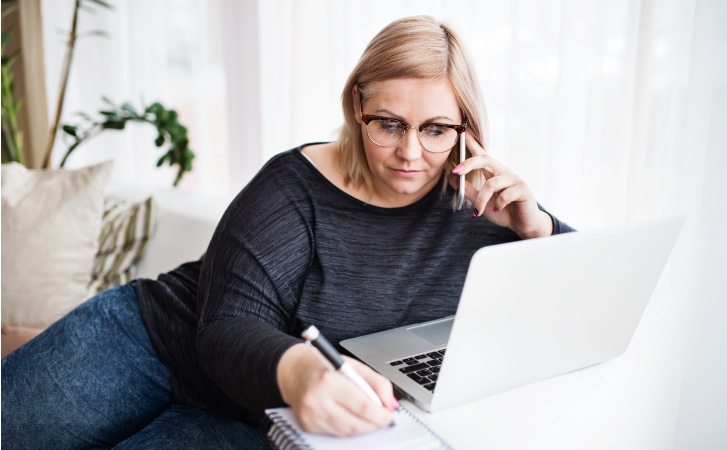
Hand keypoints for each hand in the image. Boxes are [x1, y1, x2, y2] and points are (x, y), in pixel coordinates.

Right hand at [277, 343, 395, 435]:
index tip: (389, 413)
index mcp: (329, 380)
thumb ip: (376, 382)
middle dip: (374, 422)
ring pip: (347, 431)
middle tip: (382, 417)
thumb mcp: (353, 365)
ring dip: (363, 426)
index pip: (363, 406)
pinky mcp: (307, 425)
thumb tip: (390, 403)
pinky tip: (348, 415)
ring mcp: (310, 415)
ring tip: (367, 415)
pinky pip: (336, 433)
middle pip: (356, 423)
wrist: (295, 371)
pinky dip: (347, 427)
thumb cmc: (324, 366)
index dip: (381, 414)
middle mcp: (317, 399)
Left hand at [449, 132, 552, 238]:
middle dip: (469, 163)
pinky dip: (497, 205)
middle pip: (486, 160)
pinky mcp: (523, 189)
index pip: (482, 155)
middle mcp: (503, 173)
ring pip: (492, 184)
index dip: (472, 144)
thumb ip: (468, 190)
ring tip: (478, 211)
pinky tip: (498, 210)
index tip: (464, 133)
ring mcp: (514, 180)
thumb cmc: (503, 211)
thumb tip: (452, 177)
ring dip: (481, 199)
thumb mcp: (481, 202)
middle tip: (456, 171)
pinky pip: (505, 195)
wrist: (522, 224)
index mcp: (493, 174)